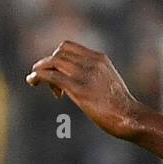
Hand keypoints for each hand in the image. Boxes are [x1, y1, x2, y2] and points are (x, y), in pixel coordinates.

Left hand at [26, 40, 144, 140]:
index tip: (58, 72)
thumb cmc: (121, 106)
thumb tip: (81, 83)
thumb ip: (96, 76)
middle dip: (48, 65)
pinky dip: (37, 77)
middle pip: (58, 53)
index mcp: (100, 59)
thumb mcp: (109, 83)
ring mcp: (84, 75)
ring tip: (36, 82)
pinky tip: (32, 81)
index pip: (68, 46)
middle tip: (51, 84)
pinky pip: (51, 76)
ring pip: (52, 62)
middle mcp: (92, 62)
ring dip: (40, 70)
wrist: (130, 117)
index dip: (57, 56)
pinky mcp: (78, 89)